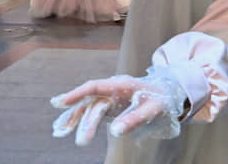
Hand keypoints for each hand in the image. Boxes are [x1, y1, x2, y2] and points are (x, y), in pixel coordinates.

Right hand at [50, 69, 185, 146]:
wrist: (167, 98)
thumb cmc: (162, 101)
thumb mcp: (154, 109)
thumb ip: (136, 118)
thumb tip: (115, 132)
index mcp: (122, 85)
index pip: (96, 87)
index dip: (77, 93)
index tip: (61, 102)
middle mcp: (112, 90)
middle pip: (93, 104)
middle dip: (85, 122)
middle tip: (82, 142)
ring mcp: (108, 99)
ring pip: (88, 109)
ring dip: (74, 120)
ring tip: (60, 133)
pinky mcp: (108, 108)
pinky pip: (89, 114)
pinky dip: (77, 121)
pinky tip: (63, 129)